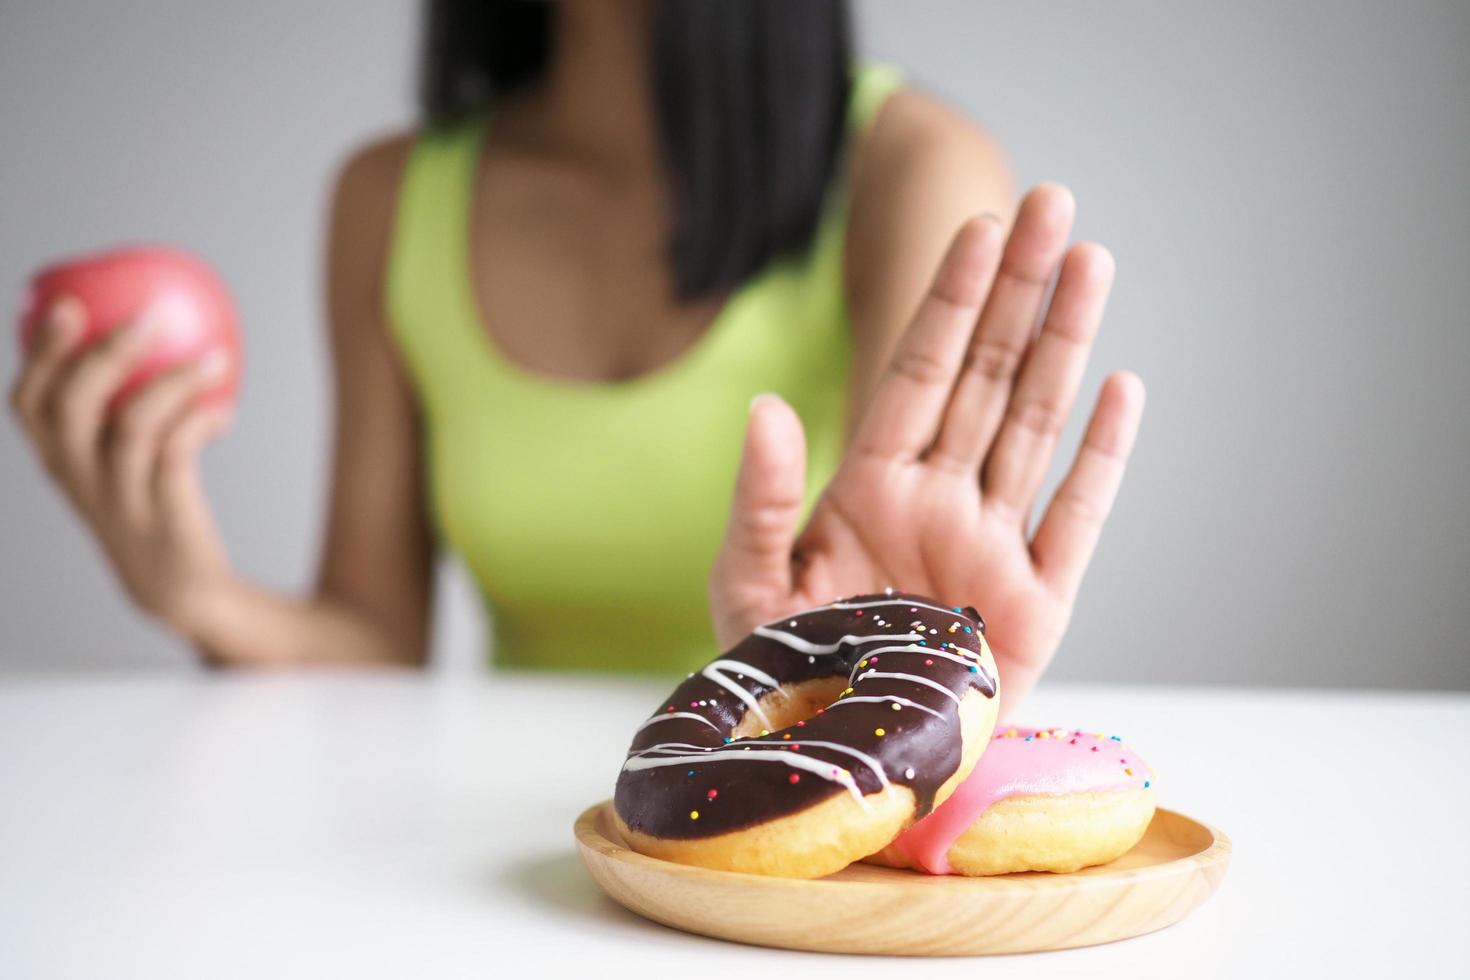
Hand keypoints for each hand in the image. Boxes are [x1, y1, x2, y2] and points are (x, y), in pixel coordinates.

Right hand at [10, 297, 235, 633]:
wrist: (181, 590)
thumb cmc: (155, 509)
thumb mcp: (122, 464)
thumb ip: (121, 412)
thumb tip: (158, 333)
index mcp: (61, 462)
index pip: (28, 403)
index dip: (41, 352)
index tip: (67, 304)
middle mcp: (79, 479)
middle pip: (70, 405)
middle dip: (104, 352)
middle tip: (149, 316)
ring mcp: (118, 499)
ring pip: (131, 424)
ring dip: (176, 381)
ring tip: (216, 357)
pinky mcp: (162, 515)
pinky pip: (178, 453)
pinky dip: (201, 421)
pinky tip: (225, 409)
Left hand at [711, 185, 1144, 713]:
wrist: (835, 765)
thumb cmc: (783, 677)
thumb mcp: (748, 585)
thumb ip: (759, 498)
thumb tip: (768, 408)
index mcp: (872, 488)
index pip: (917, 372)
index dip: (950, 301)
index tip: (979, 227)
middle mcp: (939, 502)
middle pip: (986, 376)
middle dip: (1020, 291)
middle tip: (1054, 203)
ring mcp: (992, 549)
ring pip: (1035, 425)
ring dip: (1065, 345)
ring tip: (1093, 261)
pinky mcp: (1036, 609)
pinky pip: (1076, 519)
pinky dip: (1101, 458)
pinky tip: (1122, 389)